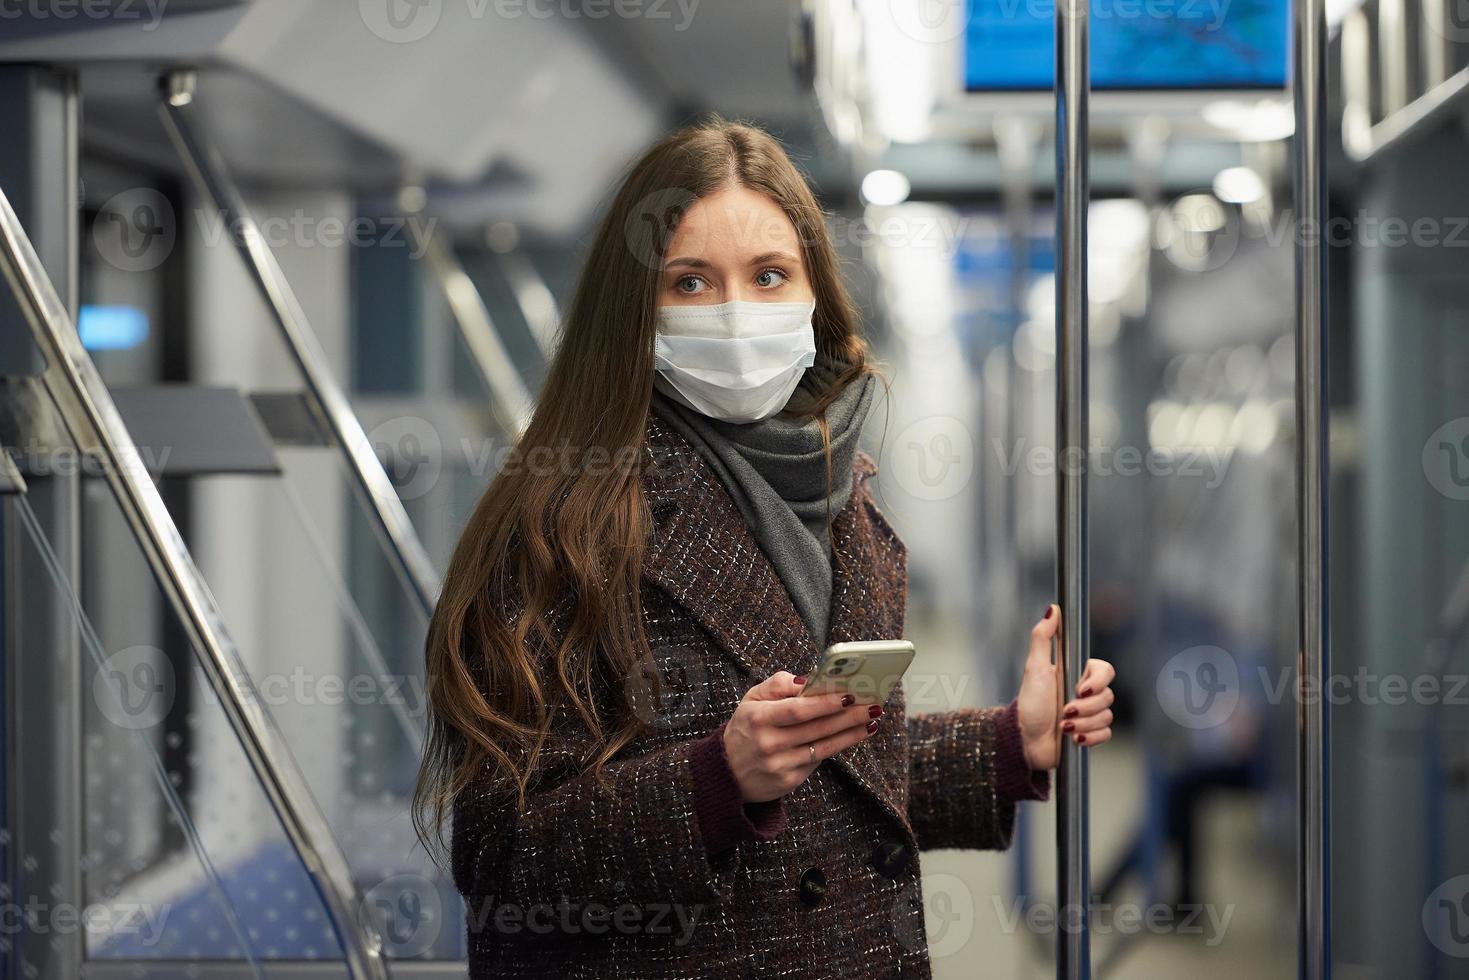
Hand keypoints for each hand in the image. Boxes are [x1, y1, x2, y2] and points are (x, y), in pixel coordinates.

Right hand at [722, 671, 881, 802]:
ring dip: (851, 733)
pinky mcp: (788, 781)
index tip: (850, 693)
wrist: (726, 773)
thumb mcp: (751, 700)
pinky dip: (837, 746)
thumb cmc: (745, 728)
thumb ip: (777, 684)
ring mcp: (779, 765)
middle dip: (848, 716)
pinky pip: (817, 760)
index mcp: (757, 718)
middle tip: (872, 705)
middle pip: (816, 728)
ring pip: (823, 746)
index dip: (825, 702)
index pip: (798, 709)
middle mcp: (768, 743)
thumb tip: (809, 679)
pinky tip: (853, 735)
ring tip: (871, 720)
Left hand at [1017, 604, 1116, 769]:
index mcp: (1076, 675)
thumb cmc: (1029, 704)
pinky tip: (1073, 738)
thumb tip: (1052, 609)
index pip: (1105, 671)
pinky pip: (1106, 734)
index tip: (1080, 690)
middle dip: (1085, 708)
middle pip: (1108, 696)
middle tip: (1065, 710)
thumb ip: (1043, 637)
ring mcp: (1089, 714)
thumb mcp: (1034, 668)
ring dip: (1083, 723)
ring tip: (1063, 726)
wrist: (1025, 740)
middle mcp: (1085, 693)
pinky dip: (1089, 737)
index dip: (1097, 682)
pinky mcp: (1090, 733)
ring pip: (1107, 716)